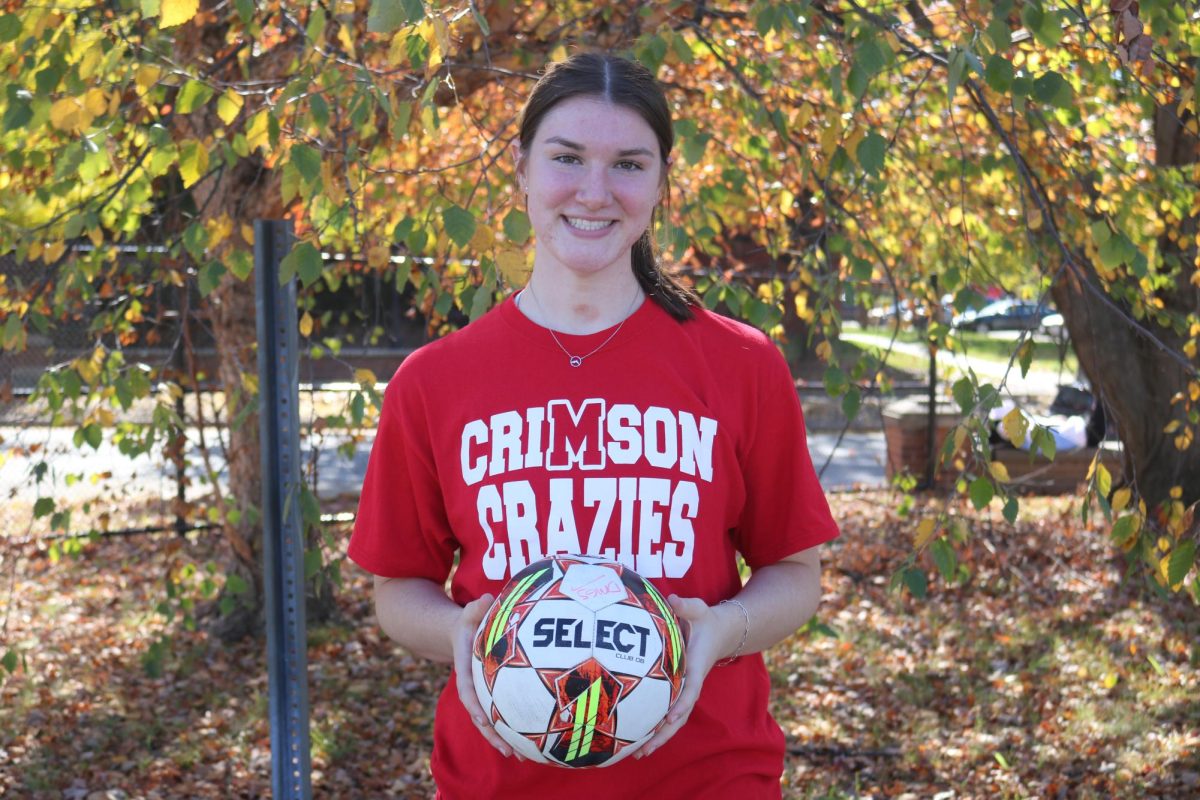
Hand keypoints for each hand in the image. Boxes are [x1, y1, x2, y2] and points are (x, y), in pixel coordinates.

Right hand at [451, 593, 523, 759]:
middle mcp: (473, 686)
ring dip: (503, 739)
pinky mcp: (493, 695)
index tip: (483, 718)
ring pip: (491, 721)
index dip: (476, 706)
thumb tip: (486, 599)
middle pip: (481, 716)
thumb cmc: (468, 621)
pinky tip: (530, 742)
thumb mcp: (468, 611)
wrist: (460, 632)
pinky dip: (512, 728)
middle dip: (493, 734)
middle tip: (509, 750)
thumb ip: (475, 607)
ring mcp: (482, 693)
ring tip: (521, 757)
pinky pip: (502, 714)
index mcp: (466, 670)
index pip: (468, 691)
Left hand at [631, 594, 741, 759]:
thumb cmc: (705, 620)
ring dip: (658, 737)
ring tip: (638, 754)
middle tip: (645, 750)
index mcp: (695, 668)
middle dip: (663, 734)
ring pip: (673, 720)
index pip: (689, 690)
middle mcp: (690, 684)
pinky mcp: (678, 690)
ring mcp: (684, 690)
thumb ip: (687, 606)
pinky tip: (638, 739)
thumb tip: (673, 600)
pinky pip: (667, 713)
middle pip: (679, 716)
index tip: (669, 717)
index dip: (680, 704)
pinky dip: (656, 727)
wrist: (721, 631)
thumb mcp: (698, 609)